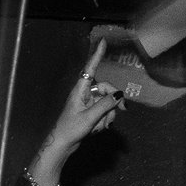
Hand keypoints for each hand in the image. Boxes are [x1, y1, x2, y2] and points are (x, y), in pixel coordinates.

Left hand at [39, 45, 124, 162]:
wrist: (62, 144)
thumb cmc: (71, 129)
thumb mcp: (89, 118)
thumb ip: (105, 105)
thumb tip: (119, 95)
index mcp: (80, 90)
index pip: (90, 69)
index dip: (97, 55)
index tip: (102, 42)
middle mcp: (84, 93)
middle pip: (106, 89)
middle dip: (114, 101)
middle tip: (122, 111)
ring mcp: (88, 103)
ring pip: (107, 102)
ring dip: (108, 115)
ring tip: (101, 127)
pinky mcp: (91, 112)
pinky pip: (104, 111)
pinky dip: (105, 119)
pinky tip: (99, 129)